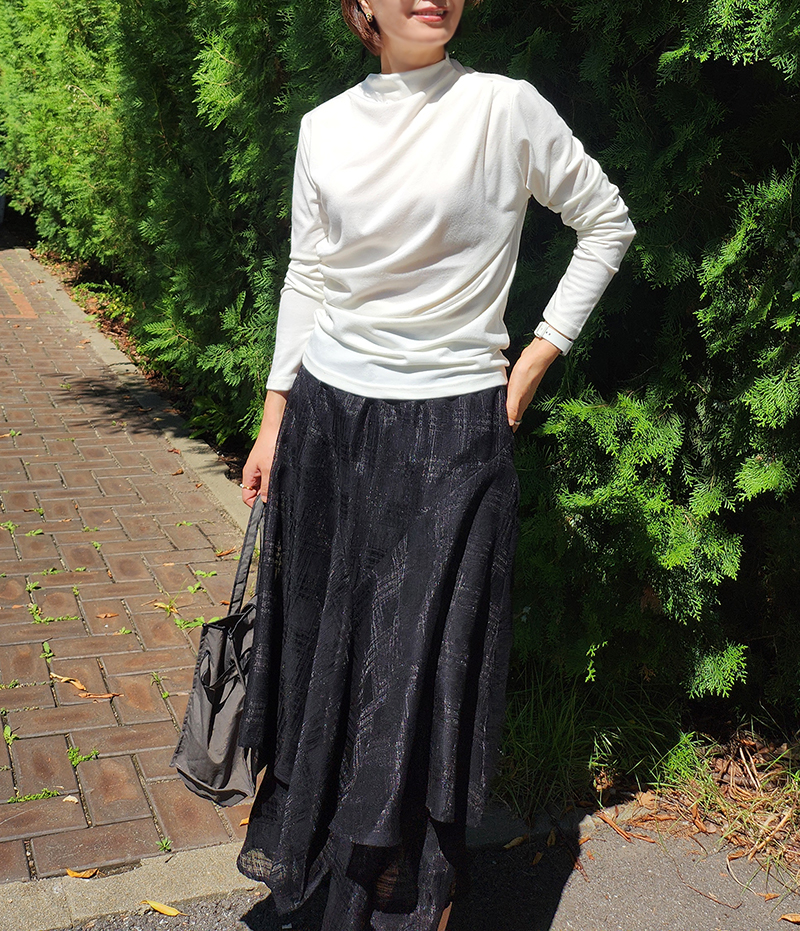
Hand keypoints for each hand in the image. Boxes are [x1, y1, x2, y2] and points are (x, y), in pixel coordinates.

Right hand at [241, 390, 287, 507]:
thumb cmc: (271, 444)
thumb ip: (266, 486)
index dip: (255, 505)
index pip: (247, 497)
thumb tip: (265, 502)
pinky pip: (270, 478)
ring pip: (264, 486)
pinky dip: (275, 482)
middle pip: (256, 493)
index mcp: (249, 475)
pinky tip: (284, 481)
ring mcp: (261, 469)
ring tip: (282, 490)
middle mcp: (253, 473)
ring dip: (271, 490)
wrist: (276, 426)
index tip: (267, 508)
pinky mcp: (269, 464)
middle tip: (277, 501)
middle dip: (265, 498)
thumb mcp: (270, 469)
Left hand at [506, 337, 560, 430]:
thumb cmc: (527, 373)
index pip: (516, 420)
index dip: (510, 429)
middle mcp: (524, 399)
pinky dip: (509, 400)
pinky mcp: (521, 382)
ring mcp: (523, 390)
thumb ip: (513, 408)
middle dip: (509, 423)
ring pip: (515, 405)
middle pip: (515, 414)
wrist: (536, 356)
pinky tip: (504, 398)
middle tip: (499, 429)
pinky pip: (514, 395)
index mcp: (523, 403)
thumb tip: (511, 424)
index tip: (503, 436)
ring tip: (501, 417)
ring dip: (509, 412)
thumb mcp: (517, 393)